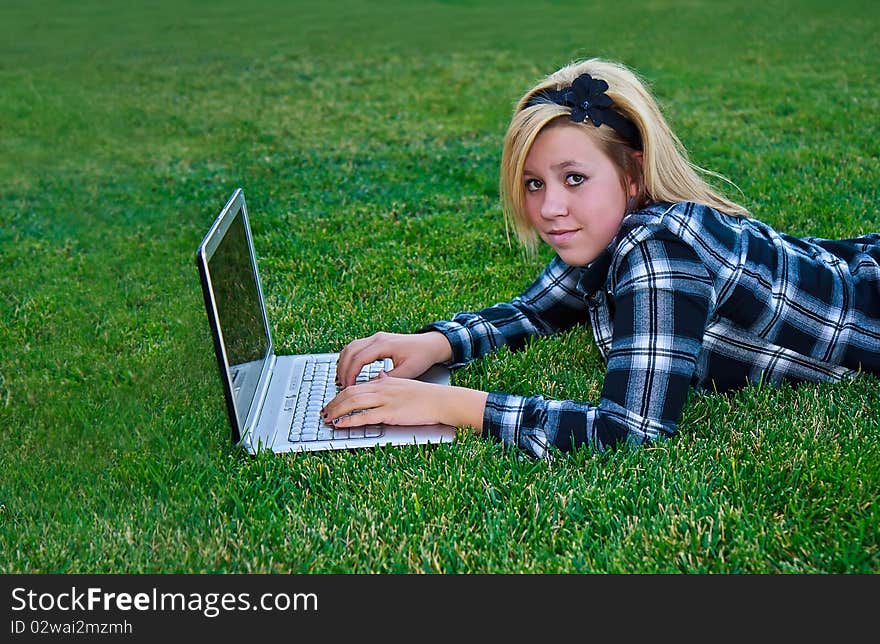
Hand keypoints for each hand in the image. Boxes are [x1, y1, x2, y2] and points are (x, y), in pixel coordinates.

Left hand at [321, 371, 487, 430]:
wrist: (441, 400)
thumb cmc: (424, 395)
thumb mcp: (403, 383)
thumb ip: (388, 380)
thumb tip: (377, 376)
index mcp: (383, 381)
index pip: (355, 385)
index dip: (339, 395)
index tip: (331, 403)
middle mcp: (381, 388)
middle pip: (349, 392)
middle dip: (333, 403)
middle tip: (323, 412)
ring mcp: (385, 400)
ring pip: (353, 402)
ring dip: (337, 411)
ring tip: (327, 418)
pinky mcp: (390, 412)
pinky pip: (365, 415)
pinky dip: (350, 420)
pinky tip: (341, 424)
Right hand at [335, 331, 452, 387]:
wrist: (431, 344)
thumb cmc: (422, 356)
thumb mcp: (407, 372)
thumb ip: (388, 379)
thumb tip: (370, 387)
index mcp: (384, 345)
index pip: (358, 359)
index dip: (350, 374)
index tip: (347, 387)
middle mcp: (377, 338)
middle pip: (350, 352)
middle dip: (343, 369)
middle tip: (341, 385)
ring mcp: (376, 338)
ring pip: (350, 347)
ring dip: (343, 363)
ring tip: (341, 379)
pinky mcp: (377, 340)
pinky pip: (356, 347)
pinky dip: (349, 358)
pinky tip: (348, 369)